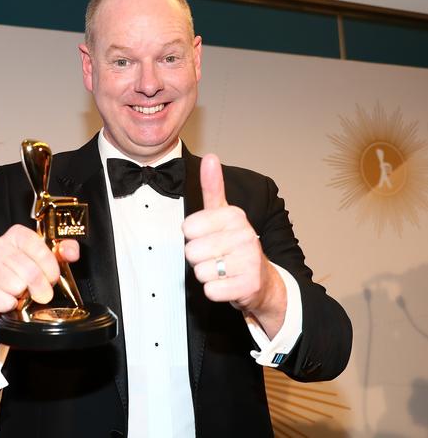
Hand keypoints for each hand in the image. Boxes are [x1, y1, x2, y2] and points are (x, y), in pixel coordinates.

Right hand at [0, 224, 78, 355]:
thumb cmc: (24, 278)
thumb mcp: (47, 262)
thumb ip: (63, 252)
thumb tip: (71, 252)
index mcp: (16, 235)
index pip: (38, 247)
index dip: (50, 267)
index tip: (52, 278)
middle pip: (29, 270)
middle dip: (40, 287)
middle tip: (41, 294)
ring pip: (15, 285)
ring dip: (23, 296)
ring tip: (21, 295)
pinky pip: (0, 299)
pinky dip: (9, 305)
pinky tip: (9, 302)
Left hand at [181, 154, 285, 337]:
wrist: (262, 280)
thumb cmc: (235, 245)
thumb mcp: (224, 214)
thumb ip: (213, 187)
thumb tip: (210, 157)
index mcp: (234, 215)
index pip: (187, 228)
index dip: (194, 237)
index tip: (210, 237)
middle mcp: (244, 235)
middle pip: (191, 252)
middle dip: (199, 258)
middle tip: (217, 257)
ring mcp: (248, 261)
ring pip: (200, 272)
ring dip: (208, 275)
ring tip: (224, 269)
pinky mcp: (248, 286)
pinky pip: (210, 290)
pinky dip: (216, 291)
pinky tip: (229, 284)